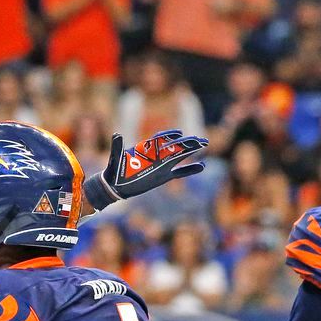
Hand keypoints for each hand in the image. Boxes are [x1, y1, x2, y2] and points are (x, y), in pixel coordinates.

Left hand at [82, 130, 207, 209]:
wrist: (115, 186)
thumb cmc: (114, 172)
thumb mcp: (115, 159)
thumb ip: (117, 148)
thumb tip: (117, 135)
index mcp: (147, 150)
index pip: (161, 140)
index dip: (170, 135)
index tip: (179, 133)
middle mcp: (157, 156)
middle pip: (175, 146)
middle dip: (188, 142)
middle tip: (202, 139)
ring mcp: (162, 165)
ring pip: (180, 156)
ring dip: (192, 151)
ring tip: (205, 145)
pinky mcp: (164, 176)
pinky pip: (179, 172)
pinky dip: (190, 169)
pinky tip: (202, 166)